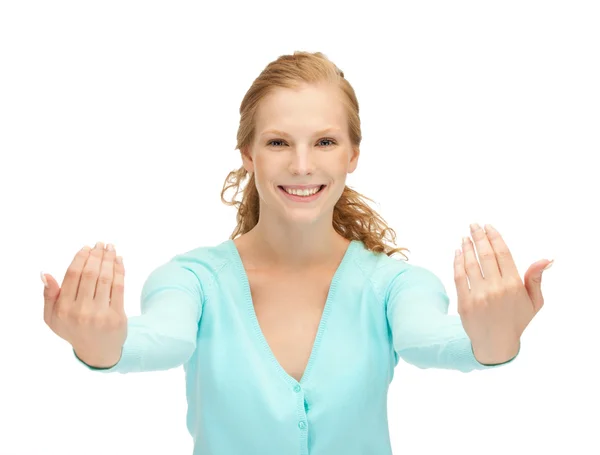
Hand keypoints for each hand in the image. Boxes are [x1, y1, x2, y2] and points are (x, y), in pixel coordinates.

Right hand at [42, 241, 126, 367]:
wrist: (98, 351)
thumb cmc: (74, 329)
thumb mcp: (53, 317)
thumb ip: (49, 296)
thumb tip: (45, 274)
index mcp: (63, 309)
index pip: (73, 275)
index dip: (80, 258)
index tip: (87, 247)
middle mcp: (81, 311)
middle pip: (90, 274)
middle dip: (96, 255)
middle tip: (101, 244)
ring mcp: (100, 314)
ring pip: (105, 278)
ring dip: (109, 259)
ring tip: (110, 248)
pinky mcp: (117, 316)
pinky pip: (119, 287)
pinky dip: (120, 270)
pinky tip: (119, 260)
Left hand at [454, 223, 552, 363]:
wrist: (495, 345)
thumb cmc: (516, 320)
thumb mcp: (534, 302)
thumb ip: (535, 279)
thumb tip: (545, 259)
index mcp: (514, 285)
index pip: (503, 254)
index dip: (495, 238)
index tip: (489, 227)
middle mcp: (497, 288)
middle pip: (486, 255)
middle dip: (479, 237)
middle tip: (473, 225)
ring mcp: (479, 295)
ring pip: (471, 264)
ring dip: (467, 247)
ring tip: (465, 237)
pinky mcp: (464, 302)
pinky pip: (459, 277)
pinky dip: (458, 262)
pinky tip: (458, 252)